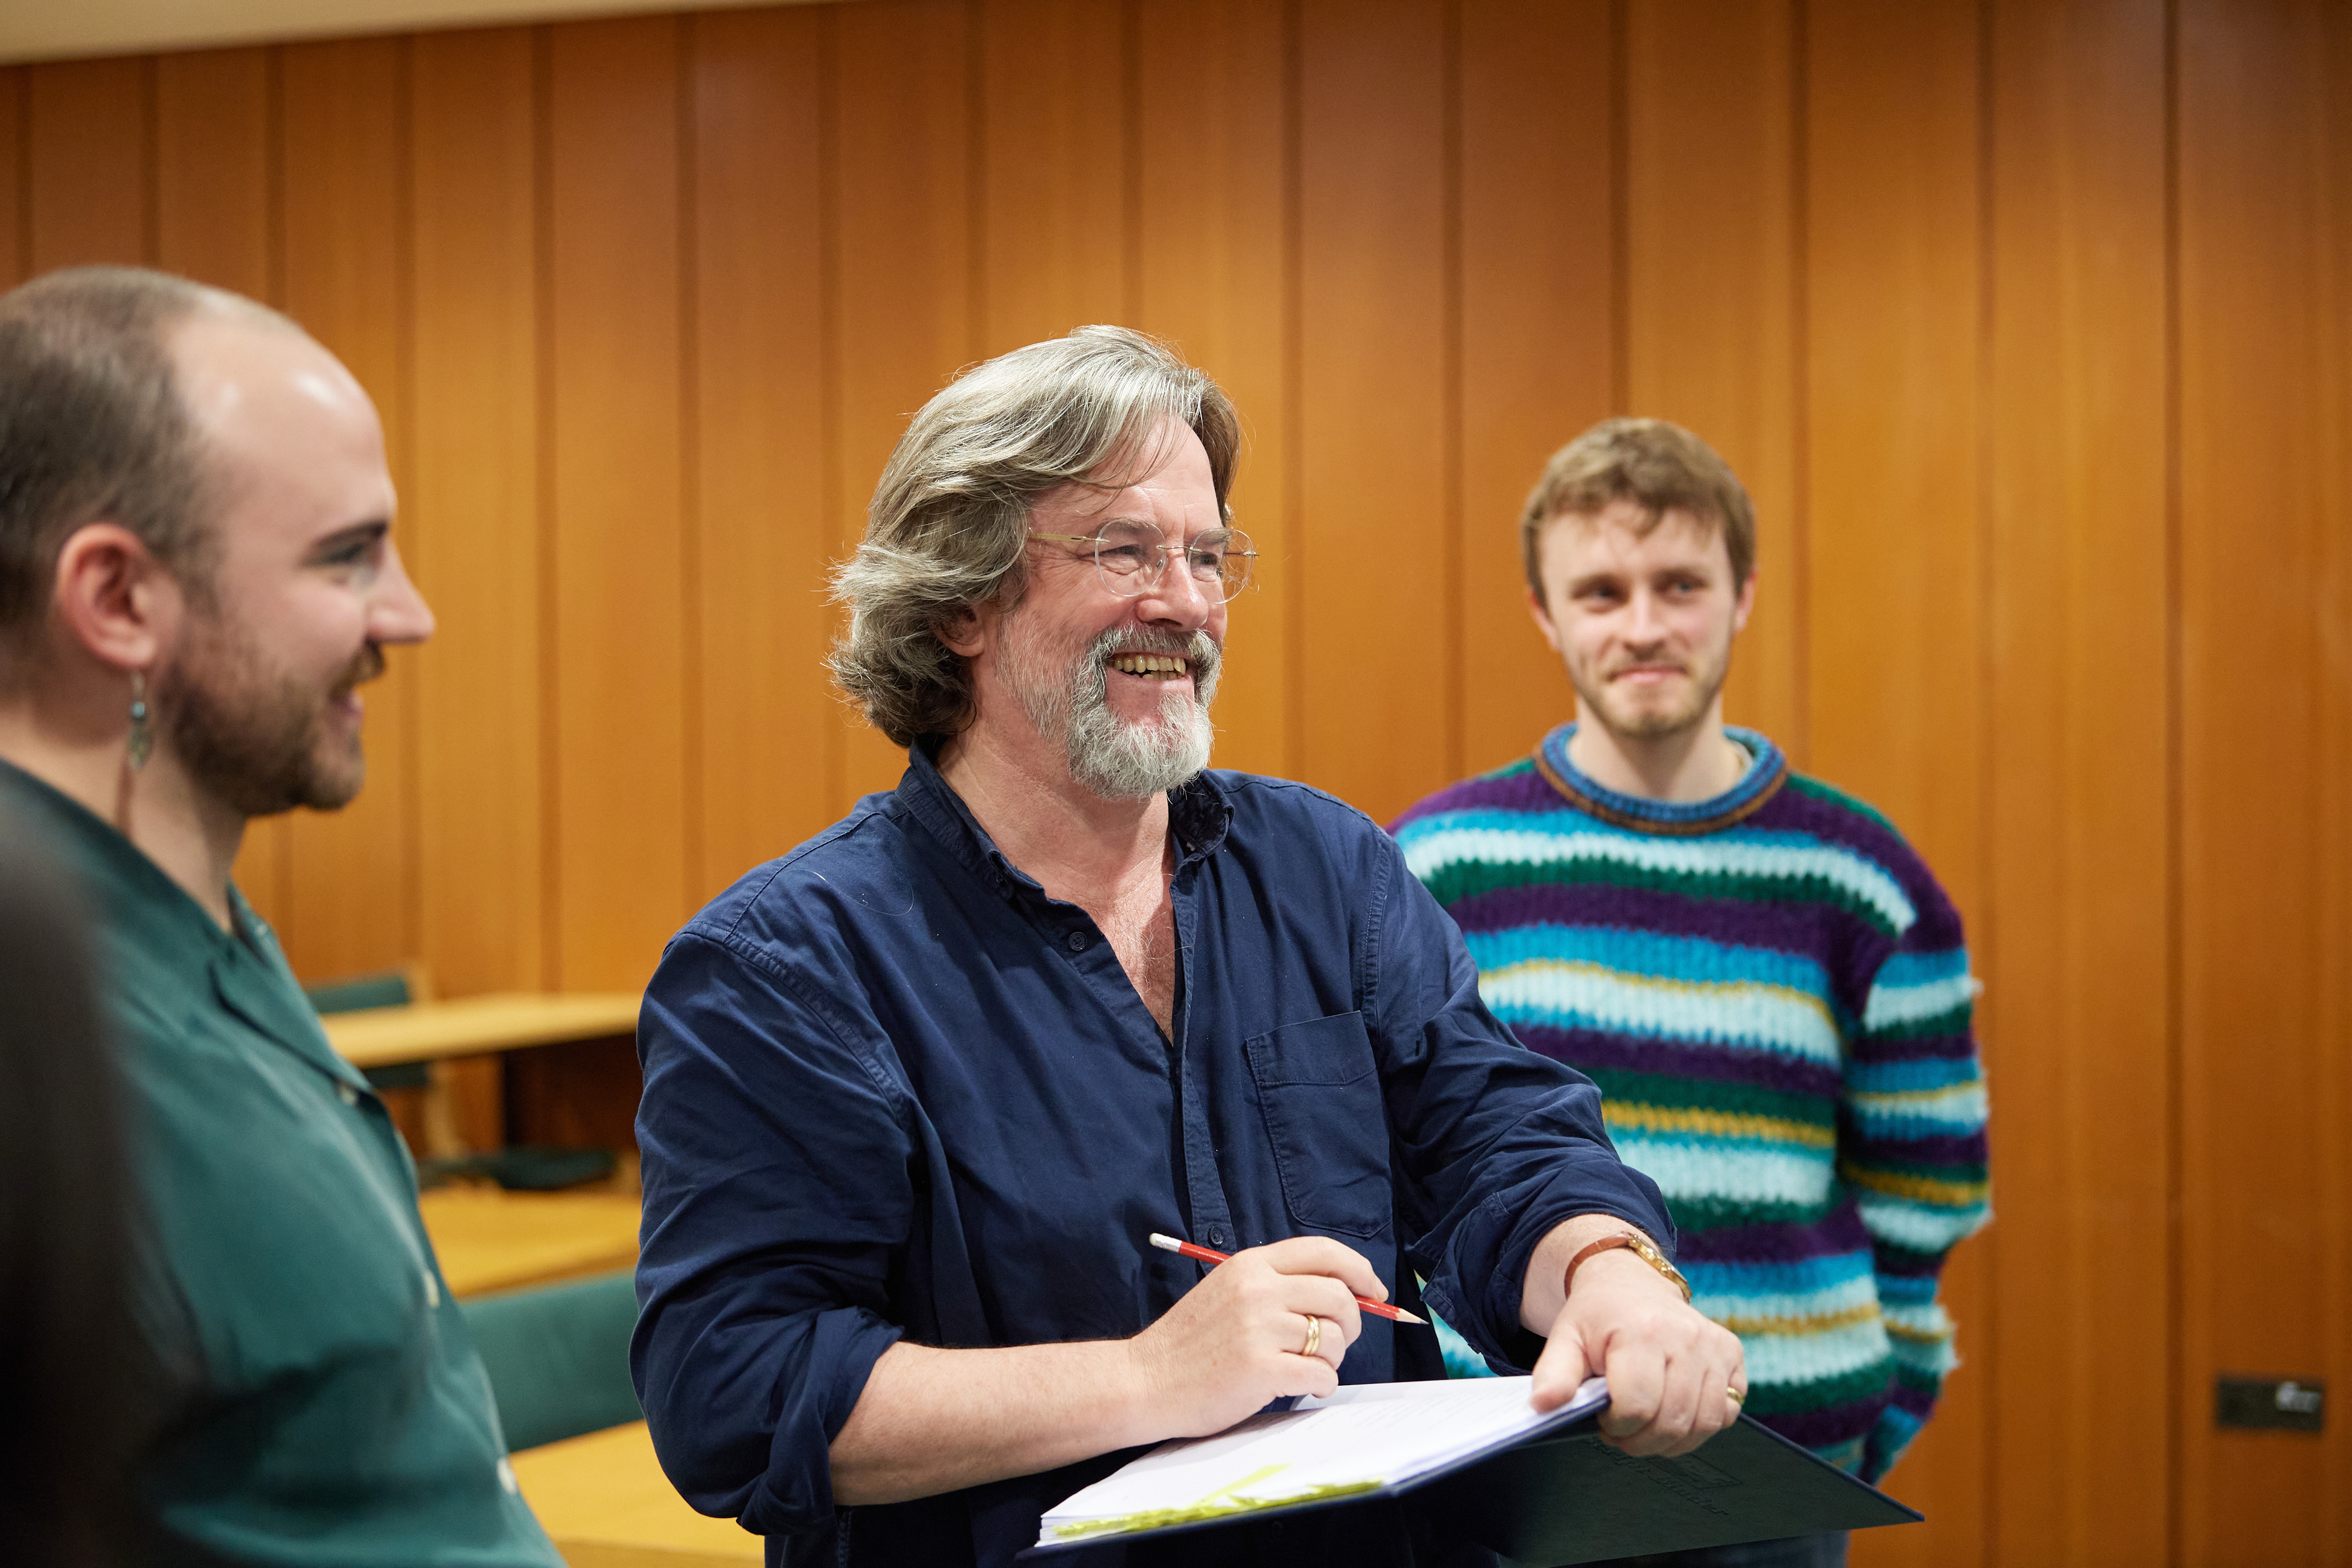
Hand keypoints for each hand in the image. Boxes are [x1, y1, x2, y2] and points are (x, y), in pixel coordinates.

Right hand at [1124, 1236, 1385, 1437]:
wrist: (1145, 1381)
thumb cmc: (1190, 1344)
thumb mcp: (1228, 1292)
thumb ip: (1276, 1286)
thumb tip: (1342, 1294)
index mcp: (1251, 1265)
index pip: (1324, 1251)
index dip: (1359, 1270)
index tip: (1372, 1290)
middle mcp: (1258, 1290)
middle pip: (1339, 1295)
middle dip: (1351, 1322)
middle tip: (1336, 1342)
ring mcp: (1259, 1328)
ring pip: (1334, 1338)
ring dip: (1332, 1359)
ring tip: (1308, 1368)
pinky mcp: (1261, 1369)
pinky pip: (1322, 1374)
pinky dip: (1323, 1385)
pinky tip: (1305, 1387)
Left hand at [1532, 1250, 1745, 1457]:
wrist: (1631, 1285)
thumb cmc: (1597, 1317)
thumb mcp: (1566, 1339)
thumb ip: (1553, 1374)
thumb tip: (1542, 1407)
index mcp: (1642, 1331)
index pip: (1637, 1407)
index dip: (1616, 1427)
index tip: (1603, 1419)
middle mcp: (1686, 1336)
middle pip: (1671, 1422)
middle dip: (1641, 1440)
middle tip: (1622, 1429)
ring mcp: (1714, 1346)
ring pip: (1702, 1425)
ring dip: (1671, 1439)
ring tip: (1645, 1424)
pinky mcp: (1733, 1354)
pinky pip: (1726, 1413)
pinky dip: (1699, 1424)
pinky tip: (1673, 1409)